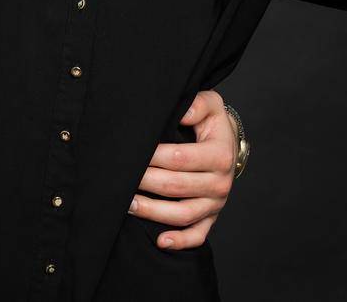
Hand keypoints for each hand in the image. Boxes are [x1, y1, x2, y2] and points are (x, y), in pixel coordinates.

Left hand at [128, 89, 237, 249]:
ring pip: (182, 214)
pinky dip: (179, 241)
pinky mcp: (211, 218)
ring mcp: (216, 204)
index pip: (179, 158)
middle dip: (144, 182)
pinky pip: (196, 235)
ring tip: (127, 204)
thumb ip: (198, 104)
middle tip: (120, 177)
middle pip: (175, 187)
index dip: (152, 156)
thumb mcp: (211, 104)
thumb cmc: (211, 123)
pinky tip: (160, 241)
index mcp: (219, 155)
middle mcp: (220, 182)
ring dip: (152, 212)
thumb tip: (183, 112)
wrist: (227, 143)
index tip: (131, 152)